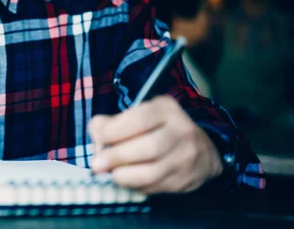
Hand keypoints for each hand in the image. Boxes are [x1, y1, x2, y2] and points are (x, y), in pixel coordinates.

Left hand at [87, 96, 223, 193]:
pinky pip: (154, 187)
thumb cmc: (156, 129)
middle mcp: (181, 132)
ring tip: (111, 174)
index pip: (141, 119)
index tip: (100, 138)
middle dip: (118, 157)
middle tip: (97, 164)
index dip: (116, 130)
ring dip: (124, 176)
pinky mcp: (185, 181)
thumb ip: (111, 122)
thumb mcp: (137, 115)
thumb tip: (97, 137)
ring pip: (152, 173)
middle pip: (149, 147)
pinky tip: (127, 180)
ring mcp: (186, 158)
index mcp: (166, 109)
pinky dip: (135, 186)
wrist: (201, 150)